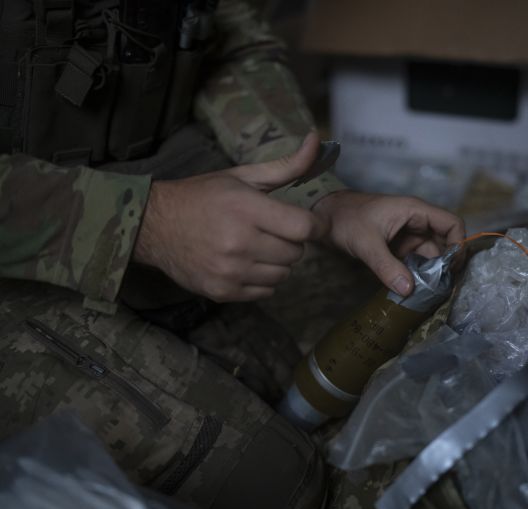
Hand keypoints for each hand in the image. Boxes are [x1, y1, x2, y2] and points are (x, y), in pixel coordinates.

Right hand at [134, 133, 327, 301]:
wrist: (153, 226)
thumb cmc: (203, 196)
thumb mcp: (242, 176)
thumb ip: (286, 166)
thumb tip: (317, 140)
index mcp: (245, 208)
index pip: (304, 227)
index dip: (316, 226)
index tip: (313, 223)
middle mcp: (239, 242)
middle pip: (296, 252)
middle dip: (291, 241)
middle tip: (272, 230)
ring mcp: (230, 270)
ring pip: (283, 274)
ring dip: (278, 261)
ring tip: (258, 246)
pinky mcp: (222, 291)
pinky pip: (266, 291)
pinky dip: (262, 279)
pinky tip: (246, 263)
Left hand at [312, 191, 464, 295]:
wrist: (323, 218)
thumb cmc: (345, 219)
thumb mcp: (366, 243)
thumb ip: (387, 266)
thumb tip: (408, 290)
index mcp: (415, 211)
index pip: (452, 224)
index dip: (458, 245)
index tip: (452, 269)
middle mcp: (416, 222)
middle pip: (444, 244)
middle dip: (445, 266)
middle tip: (441, 290)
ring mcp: (408, 236)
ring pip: (430, 256)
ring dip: (431, 274)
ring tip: (429, 294)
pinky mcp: (398, 248)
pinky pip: (416, 263)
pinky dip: (418, 276)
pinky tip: (414, 291)